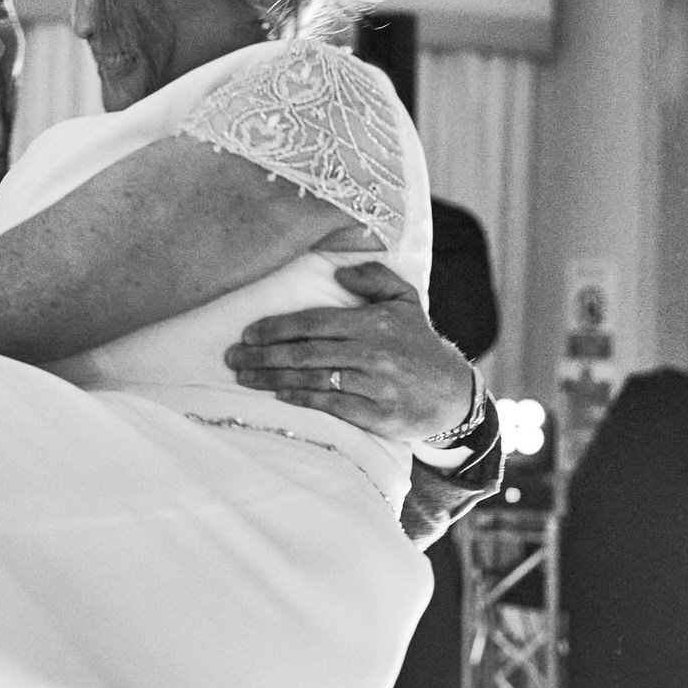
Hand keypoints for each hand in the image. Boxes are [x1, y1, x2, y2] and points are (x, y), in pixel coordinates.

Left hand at [224, 261, 475, 441]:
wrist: (454, 393)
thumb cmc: (419, 344)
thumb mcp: (405, 300)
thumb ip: (374, 278)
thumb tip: (338, 271)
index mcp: (374, 323)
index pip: (313, 322)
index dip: (276, 327)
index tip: (247, 332)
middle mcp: (373, 352)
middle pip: (305, 352)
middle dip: (262, 354)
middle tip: (233, 357)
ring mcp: (375, 385)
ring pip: (312, 379)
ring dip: (272, 378)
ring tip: (244, 376)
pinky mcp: (377, 415)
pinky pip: (330, 406)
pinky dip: (301, 400)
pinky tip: (278, 394)